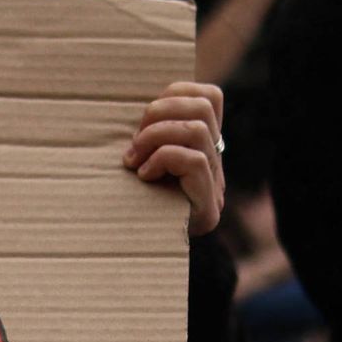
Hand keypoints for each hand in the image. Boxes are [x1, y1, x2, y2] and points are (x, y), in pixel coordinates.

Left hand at [128, 80, 228, 237]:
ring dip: (155, 137)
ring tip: (134, 158)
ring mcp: (216, 183)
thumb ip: (147, 131)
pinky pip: (192, 160)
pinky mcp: (208, 204)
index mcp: (205, 143)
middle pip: (204, 106)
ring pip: (197, 130)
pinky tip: (144, 176)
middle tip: (135, 139)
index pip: (210, 96)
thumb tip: (125, 99)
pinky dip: (162, 160)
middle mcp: (217, 160)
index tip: (146, 116)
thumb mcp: (139, 156)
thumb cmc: (131, 196)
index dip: (177, 93)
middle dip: (160, 113)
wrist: (143, 249)